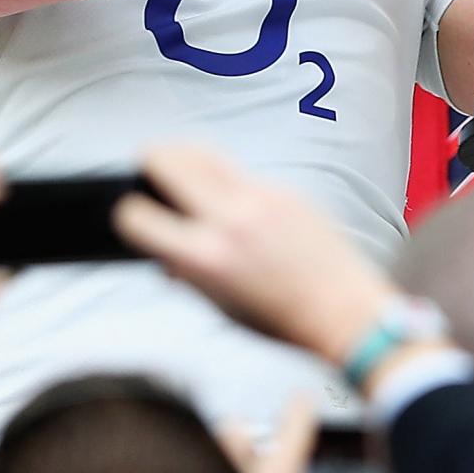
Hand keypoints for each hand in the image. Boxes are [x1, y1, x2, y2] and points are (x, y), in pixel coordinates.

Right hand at [114, 143, 400, 367]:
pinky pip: (242, 173)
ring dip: (184, 155)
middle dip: (149, 159)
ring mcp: (260, 198)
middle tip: (146, 165)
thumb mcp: (221, 307)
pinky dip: (226, 179)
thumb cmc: (285, 320)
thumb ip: (187, 274)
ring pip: (205, 152)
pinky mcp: (284, 190)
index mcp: (206, 257)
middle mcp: (230, 220)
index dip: (127, 215)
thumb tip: (164, 254)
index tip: (130, 214)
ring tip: (178, 164)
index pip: (140, 217)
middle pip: (169, 160)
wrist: (346, 312)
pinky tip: (231, 198)